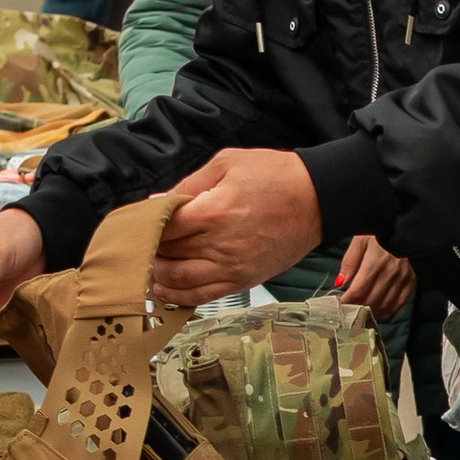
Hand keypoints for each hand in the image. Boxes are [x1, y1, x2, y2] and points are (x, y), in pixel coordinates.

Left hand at [153, 151, 321, 305]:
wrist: (318, 199)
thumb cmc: (275, 176)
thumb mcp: (227, 163)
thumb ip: (189, 184)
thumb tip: (157, 202)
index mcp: (213, 211)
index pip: (162, 226)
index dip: (146, 225)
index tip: (141, 220)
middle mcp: (220, 244)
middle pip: (167, 253)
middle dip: (150, 247)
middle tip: (143, 241)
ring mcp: (232, 267)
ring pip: (179, 280)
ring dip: (157, 274)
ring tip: (150, 264)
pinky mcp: (243, 280)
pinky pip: (203, 295)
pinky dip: (179, 296)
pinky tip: (165, 289)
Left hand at [331, 231, 414, 316]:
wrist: (407, 223)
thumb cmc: (381, 229)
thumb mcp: (360, 239)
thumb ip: (350, 261)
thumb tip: (340, 282)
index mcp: (375, 262)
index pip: (358, 290)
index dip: (347, 301)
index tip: (339, 304)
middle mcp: (390, 273)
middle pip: (371, 300)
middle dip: (357, 307)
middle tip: (348, 309)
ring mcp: (403, 278)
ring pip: (385, 304)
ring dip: (372, 311)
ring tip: (362, 311)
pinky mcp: (412, 279)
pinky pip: (400, 302)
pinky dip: (388, 309)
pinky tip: (380, 309)